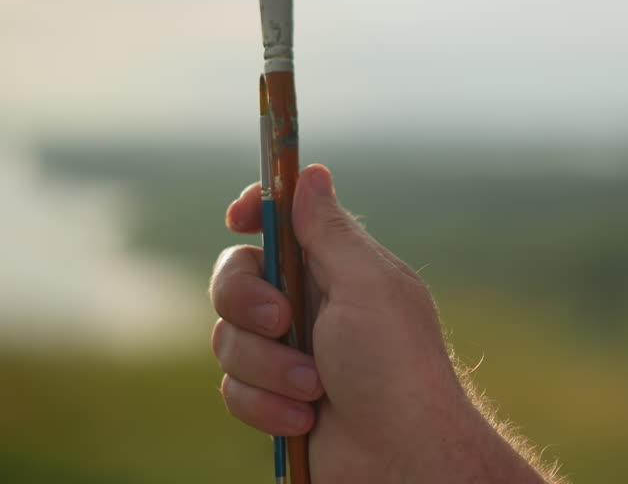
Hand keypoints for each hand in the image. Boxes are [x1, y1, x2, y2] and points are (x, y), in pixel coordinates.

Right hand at [210, 164, 545, 482]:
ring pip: (226, 338)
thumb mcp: (367, 286)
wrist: (401, 457)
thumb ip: (330, 231)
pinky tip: (306, 420)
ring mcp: (287, 352)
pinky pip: (232, 389)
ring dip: (267, 366)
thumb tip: (311, 172)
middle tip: (282, 320)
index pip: (281, 221)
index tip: (236, 217)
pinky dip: (266, 406)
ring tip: (314, 389)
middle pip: (235, 276)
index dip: (252, 209)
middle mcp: (308, 304)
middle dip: (246, 301)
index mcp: (337, 267)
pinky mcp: (272, 398)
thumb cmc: (396, 366)